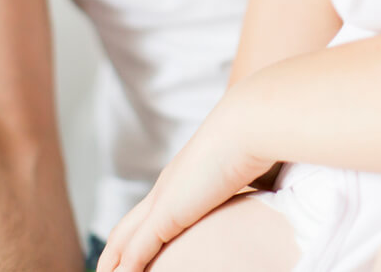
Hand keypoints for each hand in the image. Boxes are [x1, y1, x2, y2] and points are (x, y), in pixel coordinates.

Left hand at [96, 104, 273, 271]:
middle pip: (127, 226)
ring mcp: (164, 198)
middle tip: (106, 271)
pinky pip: (137, 251)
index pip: (152, 211)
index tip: (136, 252)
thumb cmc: (264, 139)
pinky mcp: (167, 214)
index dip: (139, 232)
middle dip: (115, 252)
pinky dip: (126, 269)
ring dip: (113, 262)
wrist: (253, 122)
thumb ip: (255, 185)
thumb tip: (274, 189)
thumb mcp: (255, 168)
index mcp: (186, 175)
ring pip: (123, 239)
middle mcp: (168, 185)